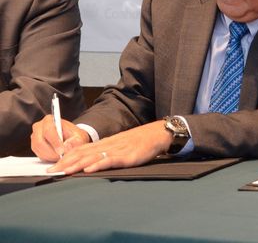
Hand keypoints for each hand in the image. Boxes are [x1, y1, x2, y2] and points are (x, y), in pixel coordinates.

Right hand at [31, 115, 90, 161]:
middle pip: (40, 142)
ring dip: (50, 156)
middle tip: (61, 157)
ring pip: (38, 150)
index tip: (62, 151)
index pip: (48, 131)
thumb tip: (67, 146)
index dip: (54, 142)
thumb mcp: (79, 137)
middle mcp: (39, 127)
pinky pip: (38, 155)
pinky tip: (56, 158)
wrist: (72, 139)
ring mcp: (35, 137)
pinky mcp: (35, 146)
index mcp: (49, 120)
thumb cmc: (75, 136)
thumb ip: (75, 141)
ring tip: (60, 157)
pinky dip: (48, 158)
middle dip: (51, 152)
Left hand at [47, 120, 171, 174]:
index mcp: (105, 143)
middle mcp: (108, 145)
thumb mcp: (120, 145)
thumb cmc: (140, 141)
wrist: (157, 134)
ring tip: (64, 171)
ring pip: (93, 156)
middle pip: (83, 153)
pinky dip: (98, 164)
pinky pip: (110, 160)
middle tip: (51, 170)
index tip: (52, 165)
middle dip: (65, 162)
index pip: (81, 149)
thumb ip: (106, 152)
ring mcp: (117, 150)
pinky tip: (89, 169)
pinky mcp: (127, 156)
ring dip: (77, 164)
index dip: (65, 157)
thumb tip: (90, 162)